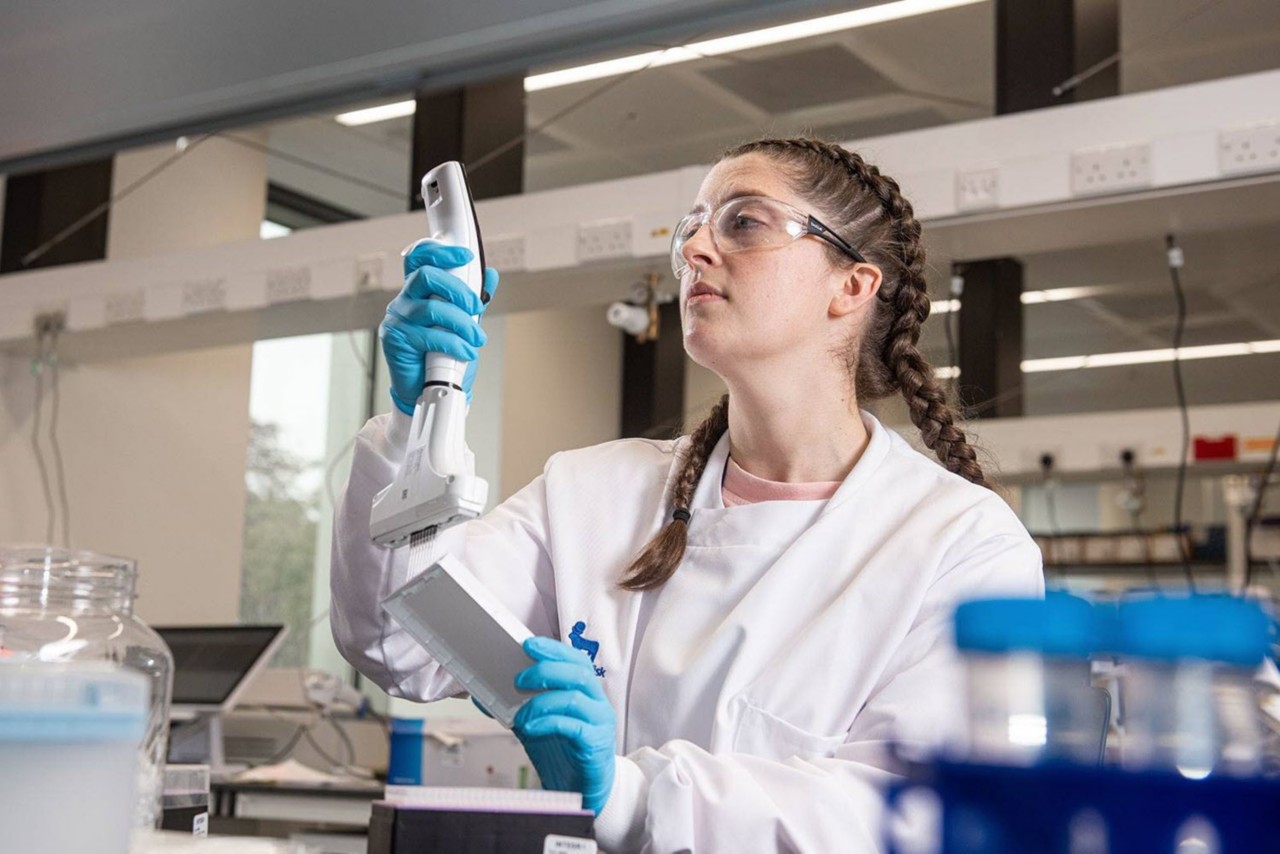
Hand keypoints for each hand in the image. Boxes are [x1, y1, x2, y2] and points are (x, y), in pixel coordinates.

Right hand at [380, 241, 499, 413]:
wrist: (429, 391)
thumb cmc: (442, 356)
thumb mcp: (464, 324)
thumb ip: (474, 300)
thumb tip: (491, 276)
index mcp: (419, 291)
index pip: (420, 258)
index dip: (439, 251)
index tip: (466, 256)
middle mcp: (405, 301)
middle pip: (426, 276)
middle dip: (457, 289)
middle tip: (475, 307)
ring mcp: (398, 319)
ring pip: (432, 309)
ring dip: (462, 323)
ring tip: (477, 339)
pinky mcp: (396, 340)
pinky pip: (428, 336)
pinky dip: (454, 344)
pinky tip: (466, 352)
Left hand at [513, 636, 616, 814]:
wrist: (583, 787)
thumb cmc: (564, 750)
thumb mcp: (536, 724)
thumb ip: (517, 707)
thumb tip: (483, 696)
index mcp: (585, 691)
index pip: (575, 659)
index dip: (553, 649)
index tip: (528, 644)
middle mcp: (596, 702)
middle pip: (578, 672)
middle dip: (546, 669)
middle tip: (518, 679)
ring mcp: (599, 721)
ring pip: (574, 697)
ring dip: (541, 701)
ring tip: (521, 714)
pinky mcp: (595, 742)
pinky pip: (572, 726)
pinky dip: (547, 723)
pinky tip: (531, 728)